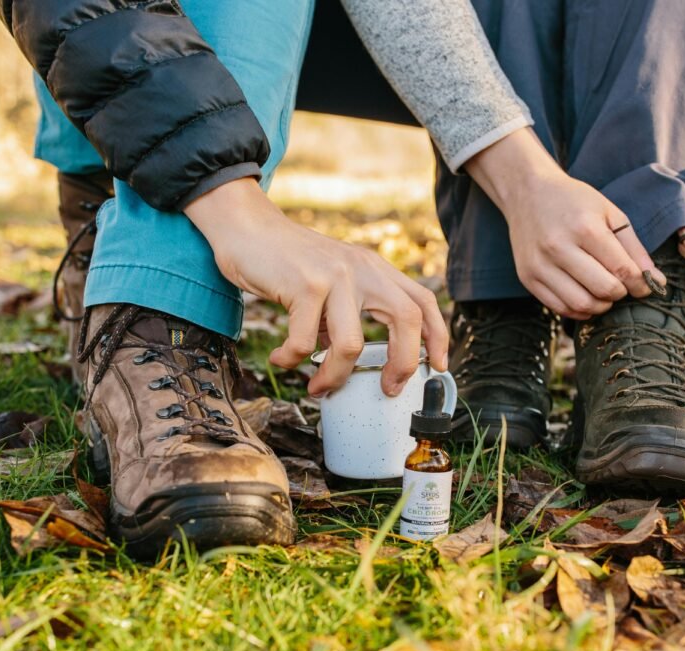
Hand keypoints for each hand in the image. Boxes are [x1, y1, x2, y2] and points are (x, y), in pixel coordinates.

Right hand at [185, 179, 447, 397]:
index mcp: (375, 269)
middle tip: (388, 389)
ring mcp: (336, 275)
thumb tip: (352, 361)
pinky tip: (281, 358)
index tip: (438, 365)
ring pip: (352, 344)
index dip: (438, 335)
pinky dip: (290, 359)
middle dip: (403, 363)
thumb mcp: (334, 277)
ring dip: (334, 376)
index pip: (422, 301)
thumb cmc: (287, 262)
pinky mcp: (304, 284)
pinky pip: (304, 342)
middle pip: (406, 319)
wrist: (246, 226)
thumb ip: (351, 309)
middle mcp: (363, 269)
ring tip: (317, 386)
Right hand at [465, 128, 664, 319]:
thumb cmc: (573, 201)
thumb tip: (655, 281)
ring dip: (601, 305)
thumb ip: (633, 248)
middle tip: (622, 286)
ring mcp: (540, 264)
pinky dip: (579, 310)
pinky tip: (586, 296)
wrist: (527, 192)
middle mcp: (559, 247)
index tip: (645, 286)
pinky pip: (559, 307)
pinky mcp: (527, 277)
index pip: (622, 270)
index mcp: (585, 228)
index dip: (640, 284)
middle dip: (620, 294)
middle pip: (603, 290)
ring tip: (604, 292)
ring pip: (581, 305)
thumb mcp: (609, 213)